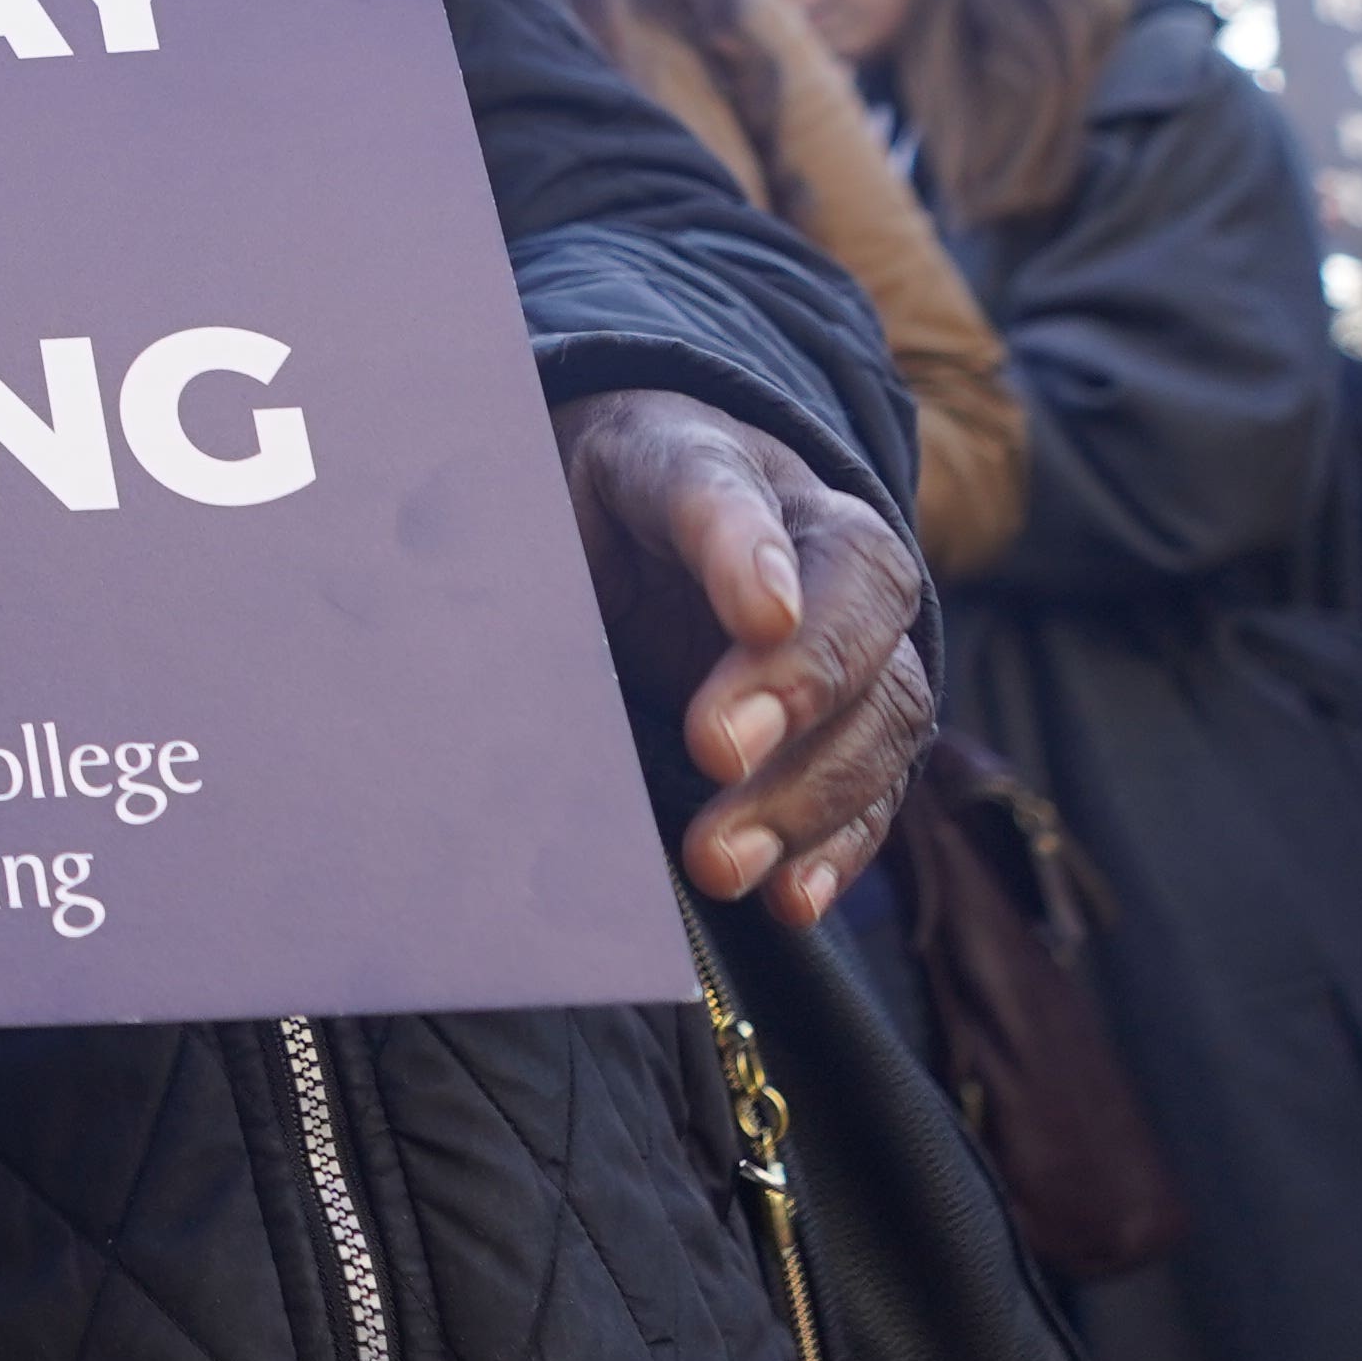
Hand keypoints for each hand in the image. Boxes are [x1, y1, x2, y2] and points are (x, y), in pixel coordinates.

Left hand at [557, 388, 934, 924]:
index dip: (745, 547)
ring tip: (725, 862)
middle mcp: (814, 542)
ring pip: (883, 704)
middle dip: (796, 682)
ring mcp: (854, 638)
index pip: (730, 487)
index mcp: (716, 462)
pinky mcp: (853, 729)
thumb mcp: (539, 506)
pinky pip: (877, 787)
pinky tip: (791, 898)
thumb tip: (478, 637)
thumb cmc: (574, 518)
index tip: (756, 611)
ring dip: (810, 793)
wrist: (628, 535)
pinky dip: (839, 847)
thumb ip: (527, 551)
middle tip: (714, 751)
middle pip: (855, 600)